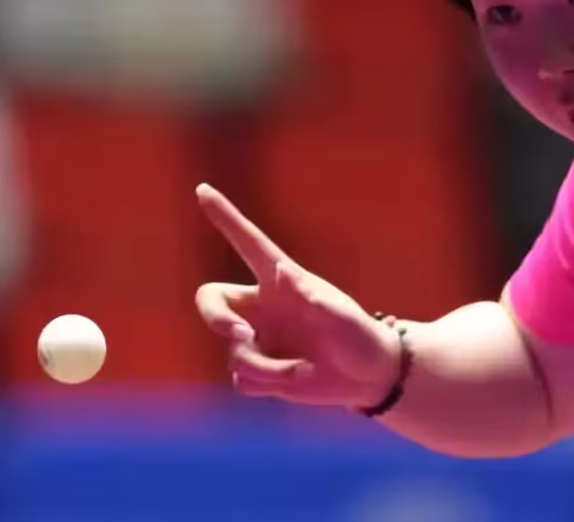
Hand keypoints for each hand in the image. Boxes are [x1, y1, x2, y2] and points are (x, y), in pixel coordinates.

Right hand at [193, 183, 400, 408]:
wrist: (369, 377)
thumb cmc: (360, 337)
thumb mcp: (341, 317)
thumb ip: (311, 298)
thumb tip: (282, 273)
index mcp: (283, 282)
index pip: (249, 243)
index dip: (226, 217)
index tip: (203, 189)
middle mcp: (264, 307)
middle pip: (212, 300)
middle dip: (214, 317)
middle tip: (238, 334)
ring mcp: (260, 338)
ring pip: (233, 352)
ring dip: (265, 367)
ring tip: (304, 369)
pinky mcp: (260, 370)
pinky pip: (243, 380)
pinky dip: (268, 384)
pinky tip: (298, 379)